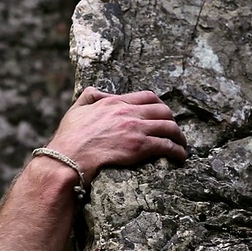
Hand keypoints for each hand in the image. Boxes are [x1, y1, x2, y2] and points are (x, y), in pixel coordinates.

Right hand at [46, 87, 187, 183]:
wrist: (69, 158)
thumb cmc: (69, 138)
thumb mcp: (76, 109)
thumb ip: (89, 96)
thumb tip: (101, 92)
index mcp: (115, 102)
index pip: (147, 96)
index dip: (159, 104)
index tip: (163, 113)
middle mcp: (128, 112)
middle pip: (163, 110)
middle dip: (172, 119)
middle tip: (174, 130)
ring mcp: (136, 129)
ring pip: (169, 126)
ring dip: (179, 136)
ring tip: (182, 144)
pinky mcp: (140, 147)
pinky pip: (167, 145)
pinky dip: (178, 150)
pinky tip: (181, 157)